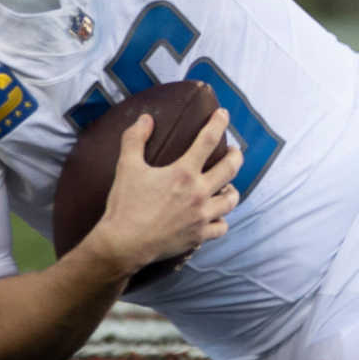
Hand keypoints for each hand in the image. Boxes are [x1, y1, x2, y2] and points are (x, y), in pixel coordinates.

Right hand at [79, 112, 241, 278]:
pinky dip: (221, 220)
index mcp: (183, 173)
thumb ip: (135, 139)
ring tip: (228, 184)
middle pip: (230, 168)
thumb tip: (146, 118)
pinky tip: (217, 215)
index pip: (208, 140)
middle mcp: (198, 193)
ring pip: (231, 200)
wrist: (123, 245)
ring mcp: (201, 216)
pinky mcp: (198, 236)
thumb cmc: (125, 205)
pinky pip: (221, 227)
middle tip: (232, 151)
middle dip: (235, 155)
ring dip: (232, 188)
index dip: (218, 123)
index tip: (223, 114)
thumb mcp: (126, 167)